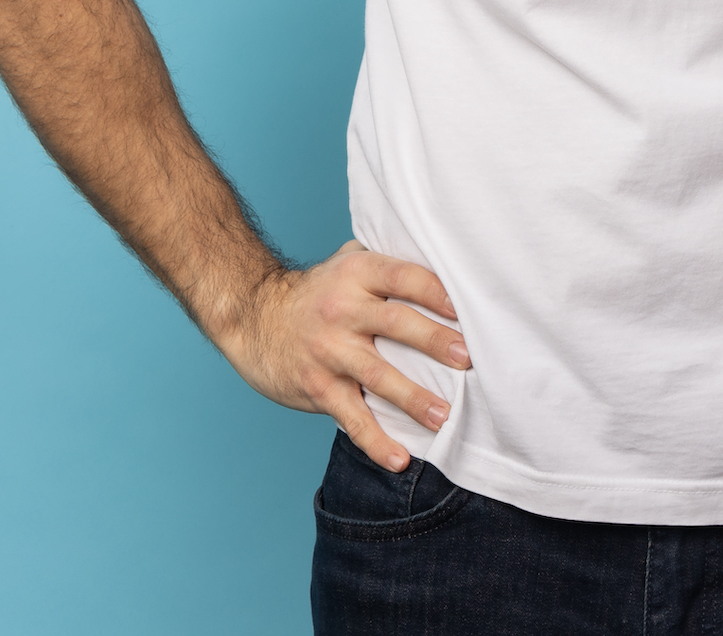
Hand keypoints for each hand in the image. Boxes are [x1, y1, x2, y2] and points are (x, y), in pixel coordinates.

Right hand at [220, 240, 468, 471]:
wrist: (253, 316)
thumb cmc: (317, 291)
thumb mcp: (348, 262)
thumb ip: (389, 262)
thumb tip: (448, 264)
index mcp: (356, 273)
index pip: (404, 277)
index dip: (436, 292)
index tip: (467, 310)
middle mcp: (342, 310)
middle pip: (397, 323)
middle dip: (436, 342)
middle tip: (469, 360)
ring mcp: (329, 351)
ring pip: (378, 375)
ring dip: (414, 398)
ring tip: (444, 415)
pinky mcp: (318, 387)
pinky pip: (351, 418)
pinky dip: (376, 441)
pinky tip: (400, 460)